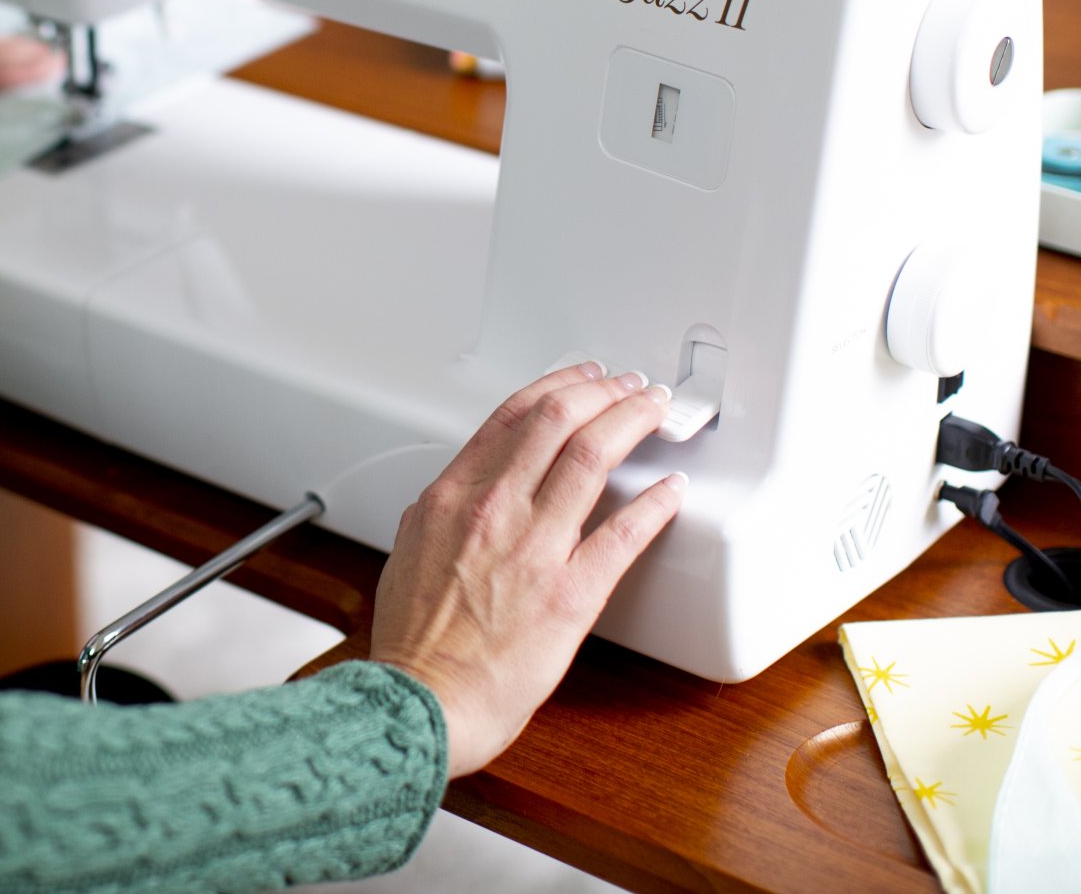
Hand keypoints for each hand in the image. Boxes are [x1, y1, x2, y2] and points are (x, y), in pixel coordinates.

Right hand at [369, 364, 685, 776]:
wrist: (420, 701)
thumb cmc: (414, 644)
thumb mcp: (407, 553)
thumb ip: (437, 516)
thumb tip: (455, 498)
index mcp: (451, 496)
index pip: (512, 416)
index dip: (556, 386)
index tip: (581, 379)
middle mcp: (493, 508)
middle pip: (558, 419)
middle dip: (602, 391)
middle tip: (627, 386)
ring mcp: (534, 546)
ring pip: (592, 456)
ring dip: (631, 422)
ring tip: (652, 412)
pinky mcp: (571, 592)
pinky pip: (625, 532)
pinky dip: (656, 502)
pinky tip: (672, 488)